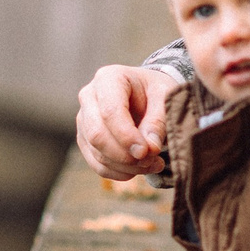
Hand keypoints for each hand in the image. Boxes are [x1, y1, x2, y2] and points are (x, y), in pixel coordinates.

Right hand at [76, 64, 180, 178]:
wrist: (148, 94)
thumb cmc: (156, 91)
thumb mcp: (165, 97)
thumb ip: (158, 120)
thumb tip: (150, 149)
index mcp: (108, 78)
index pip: (110, 111)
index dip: (126, 136)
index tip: (146, 151)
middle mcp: (89, 97)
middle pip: (97, 134)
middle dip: (125, 154)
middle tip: (152, 161)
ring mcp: (84, 119)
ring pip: (97, 152)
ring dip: (126, 166)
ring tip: (154, 164)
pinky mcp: (85, 139)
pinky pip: (96, 163)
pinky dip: (118, 172)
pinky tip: (139, 170)